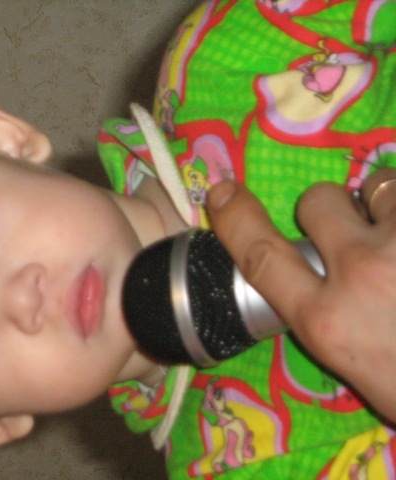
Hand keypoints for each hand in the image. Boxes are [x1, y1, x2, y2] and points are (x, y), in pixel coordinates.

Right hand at [206, 172, 395, 423]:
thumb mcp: (360, 372)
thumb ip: (330, 322)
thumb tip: (320, 283)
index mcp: (329, 323)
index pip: (261, 256)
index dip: (235, 219)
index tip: (222, 194)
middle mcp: (363, 274)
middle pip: (319, 201)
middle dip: (333, 209)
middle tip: (364, 234)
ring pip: (383, 184)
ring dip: (392, 204)